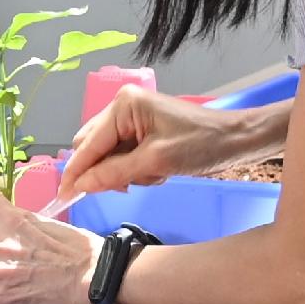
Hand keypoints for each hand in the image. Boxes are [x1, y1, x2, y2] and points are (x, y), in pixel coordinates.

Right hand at [58, 87, 257, 197]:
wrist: (241, 139)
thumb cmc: (203, 145)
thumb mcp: (157, 162)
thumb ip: (114, 174)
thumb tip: (80, 186)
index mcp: (123, 106)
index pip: (88, 145)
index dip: (76, 173)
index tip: (63, 198)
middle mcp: (122, 108)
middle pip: (93, 149)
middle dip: (106, 172)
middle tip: (128, 186)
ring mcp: (133, 119)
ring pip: (108, 156)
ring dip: (125, 173)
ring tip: (155, 175)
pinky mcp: (144, 131)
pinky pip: (124, 157)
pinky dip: (136, 170)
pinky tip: (159, 172)